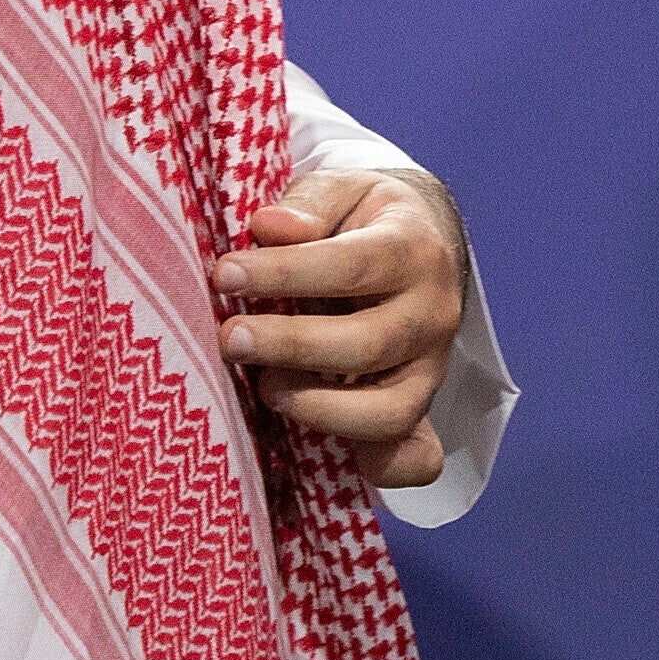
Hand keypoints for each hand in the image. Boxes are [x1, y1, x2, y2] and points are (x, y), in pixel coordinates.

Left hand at [214, 168, 466, 489]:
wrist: (420, 242)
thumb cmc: (362, 219)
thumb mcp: (340, 191)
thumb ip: (307, 205)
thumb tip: (269, 227)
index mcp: (413, 248)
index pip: (353, 266)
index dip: (286, 273)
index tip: (225, 274)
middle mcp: (433, 311)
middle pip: (368, 344)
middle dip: (291, 345)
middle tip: (229, 337)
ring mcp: (431, 367)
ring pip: (389, 410)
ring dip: (319, 409)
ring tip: (263, 389)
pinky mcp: (421, 407)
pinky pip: (415, 455)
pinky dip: (379, 467)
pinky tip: (322, 451)